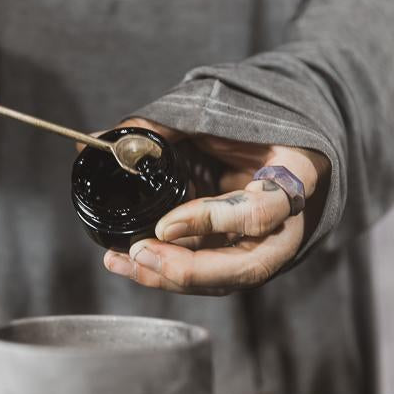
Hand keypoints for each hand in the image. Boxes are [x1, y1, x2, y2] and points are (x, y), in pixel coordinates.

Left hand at [103, 117, 329, 294]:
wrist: (278, 142)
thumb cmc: (252, 125)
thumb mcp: (215, 114)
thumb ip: (162, 129)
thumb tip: (95, 141)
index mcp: (297, 175)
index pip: (263, 211)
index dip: (213, 222)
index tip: (165, 224)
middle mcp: (289, 223)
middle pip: (247, 267)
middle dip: (188, 269)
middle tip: (140, 252)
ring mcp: (267, 246)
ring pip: (224, 279)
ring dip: (169, 276)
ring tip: (121, 260)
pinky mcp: (241, 256)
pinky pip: (208, 274)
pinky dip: (167, 271)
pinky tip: (130, 261)